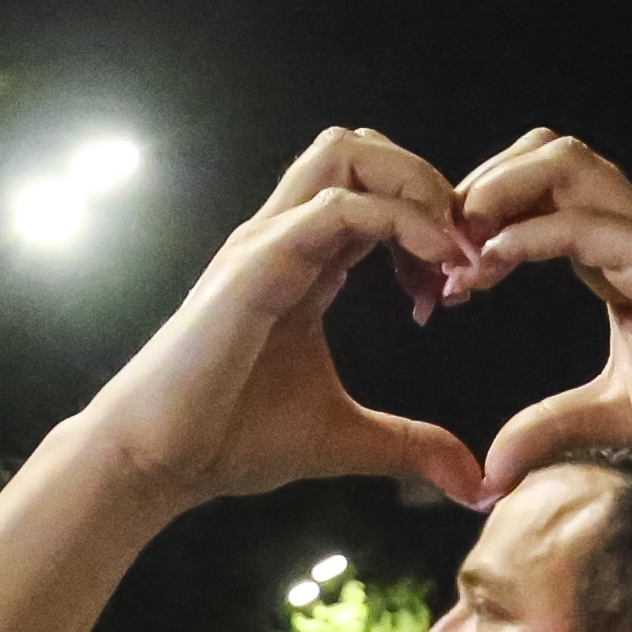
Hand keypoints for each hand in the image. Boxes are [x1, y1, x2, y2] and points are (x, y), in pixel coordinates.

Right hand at [82, 131, 485, 511]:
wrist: (159, 459)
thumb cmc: (232, 439)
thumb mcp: (344, 438)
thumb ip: (409, 445)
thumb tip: (472, 482)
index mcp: (306, 259)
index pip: (378, 194)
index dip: (433, 224)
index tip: (462, 286)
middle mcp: (286, 235)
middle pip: (365, 149)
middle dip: (430, 185)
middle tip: (465, 256)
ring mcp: (269, 240)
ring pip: (349, 151)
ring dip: (415, 187)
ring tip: (451, 251)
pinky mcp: (258, 263)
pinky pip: (338, 206)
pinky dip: (398, 221)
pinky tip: (431, 268)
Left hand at [444, 131, 631, 493]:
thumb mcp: (614, 416)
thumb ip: (550, 428)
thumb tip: (491, 472)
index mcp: (615, 253)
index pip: (533, 199)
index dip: (478, 227)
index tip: (440, 283)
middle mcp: (631, 227)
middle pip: (539, 155)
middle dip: (476, 189)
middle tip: (435, 249)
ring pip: (561, 161)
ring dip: (498, 190)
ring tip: (457, 241)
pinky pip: (586, 222)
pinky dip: (530, 232)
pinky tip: (490, 263)